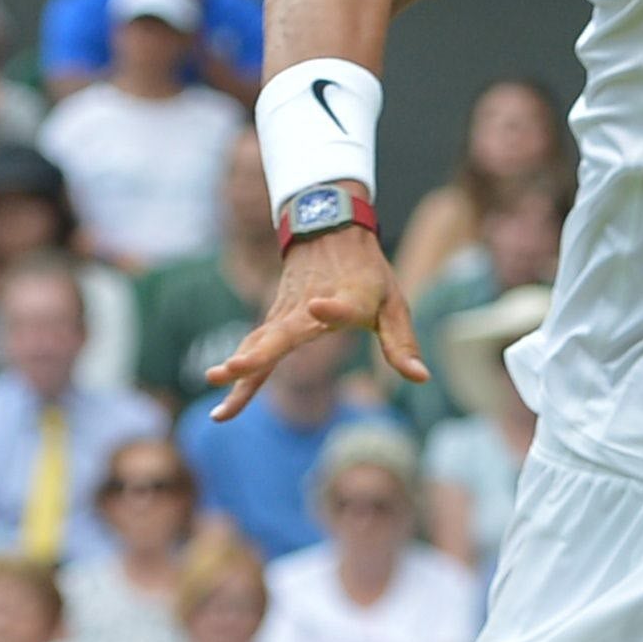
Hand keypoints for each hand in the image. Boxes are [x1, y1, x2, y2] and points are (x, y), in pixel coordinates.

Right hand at [205, 228, 417, 418]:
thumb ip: (401, 344)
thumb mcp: (393, 304)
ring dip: (239, 374)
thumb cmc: (367, 274)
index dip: (333, 308)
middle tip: (230, 372)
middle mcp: (307, 309)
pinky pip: (254, 350)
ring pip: (258, 346)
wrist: (328, 231)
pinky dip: (240, 377)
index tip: (318, 306)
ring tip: (222, 409)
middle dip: (256, 356)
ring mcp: (285, 315)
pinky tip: (226, 407)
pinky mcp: (274, 321)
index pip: (339, 306)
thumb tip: (420, 378)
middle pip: (279, 335)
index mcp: (346, 299)